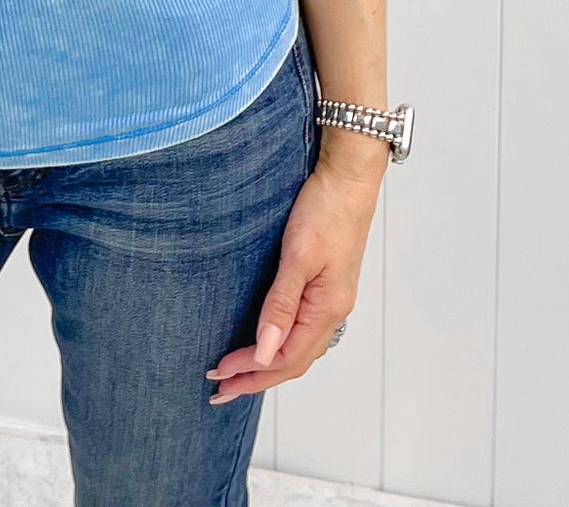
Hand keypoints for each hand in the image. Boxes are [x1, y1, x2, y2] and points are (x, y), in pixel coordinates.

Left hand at [205, 157, 378, 403]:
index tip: (219, 373)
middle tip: (220, 390)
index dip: (252, 371)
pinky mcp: (326, 285)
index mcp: (327, 309)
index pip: (287, 359)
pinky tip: (267, 341)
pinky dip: (281, 343)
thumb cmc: (325, 210)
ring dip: (267, 364)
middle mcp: (333, 310)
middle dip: (256, 378)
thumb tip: (264, 352)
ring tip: (237, 374)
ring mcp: (331, 299)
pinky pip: (303, 329)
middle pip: (293, 361)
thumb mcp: (297, 256)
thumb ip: (281, 306)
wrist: (348, 178)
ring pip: (299, 348)